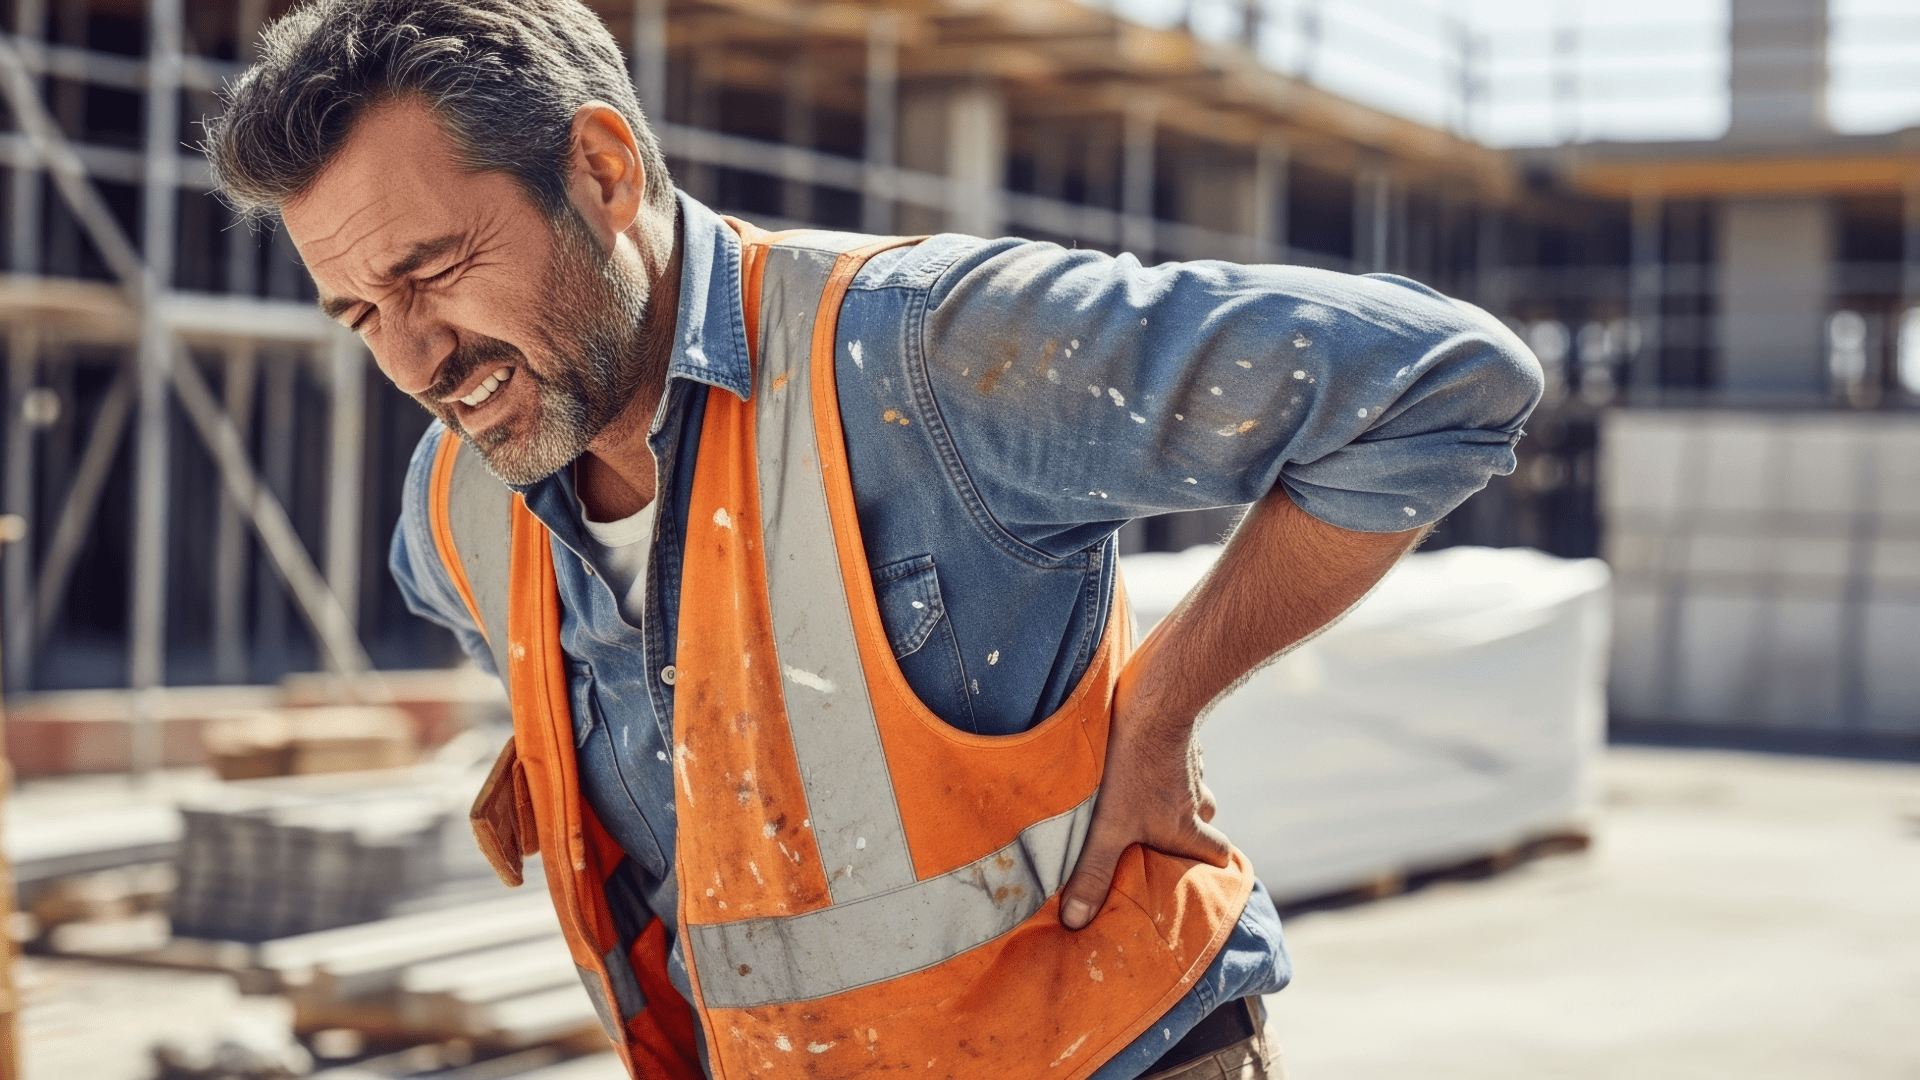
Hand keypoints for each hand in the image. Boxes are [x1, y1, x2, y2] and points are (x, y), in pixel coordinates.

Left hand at [1059, 695, 1230, 930]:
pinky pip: (1177, 752)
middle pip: (1206, 818)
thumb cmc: (1132, 767)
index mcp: (1186, 825)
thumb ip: (1093, 872)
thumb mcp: (1108, 827)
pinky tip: (1138, 753)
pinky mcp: (1177, 734)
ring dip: (1172, 790)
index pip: (1218, 855)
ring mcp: (1190, 763)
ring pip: (1190, 784)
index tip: (1202, 871)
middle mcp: (1195, 797)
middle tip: (1161, 829)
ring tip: (1142, 792)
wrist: (1154, 698)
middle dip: (1189, 825)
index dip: (1213, 864)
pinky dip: (1162, 757)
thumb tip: (1076, 922)